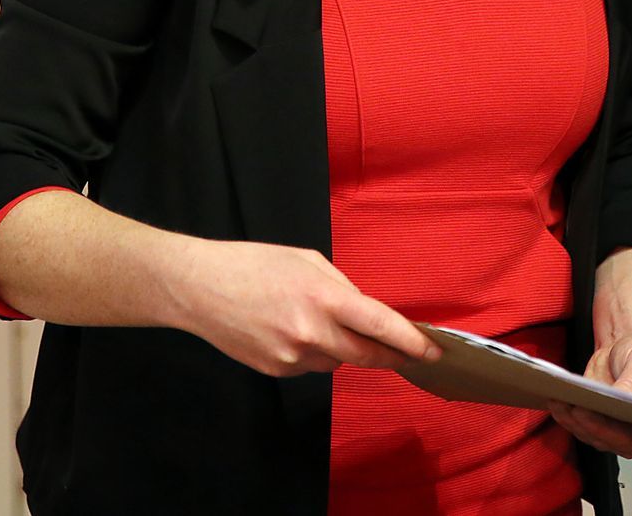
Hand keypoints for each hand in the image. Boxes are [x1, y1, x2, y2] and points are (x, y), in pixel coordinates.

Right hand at [169, 238, 439, 376]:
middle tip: (410, 355)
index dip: (410, 341)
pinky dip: (314, 353)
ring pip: (337, 363)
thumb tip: (364, 312)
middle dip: (392, 357)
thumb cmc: (254, 263)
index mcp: (324, 297)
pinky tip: (290, 331)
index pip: (379, 325)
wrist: (198, 288)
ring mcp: (291, 357)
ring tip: (317, 321)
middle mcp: (311, 333)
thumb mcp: (307, 260)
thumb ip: (341, 288)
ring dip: (344, 350)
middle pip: (367, 356)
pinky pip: (310, 367)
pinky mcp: (275, 371)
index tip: (433, 351)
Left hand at [551, 328, 631, 460]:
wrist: (627, 348)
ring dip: (581, 424)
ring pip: (602, 440)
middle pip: (629, 443)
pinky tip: (559, 403)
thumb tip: (623, 400)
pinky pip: (584, 431)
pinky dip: (569, 419)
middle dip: (603, 428)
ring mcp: (625, 434)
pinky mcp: (602, 429)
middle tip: (585, 411)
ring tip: (566, 403)